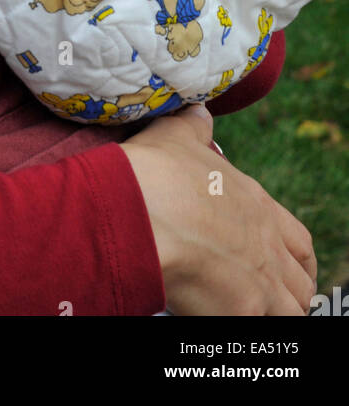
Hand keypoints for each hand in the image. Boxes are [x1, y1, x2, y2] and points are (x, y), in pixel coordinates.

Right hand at [120, 103, 316, 315]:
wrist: (143, 209)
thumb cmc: (157, 172)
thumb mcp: (177, 136)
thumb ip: (193, 128)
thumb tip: (199, 114)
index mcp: (257, 205)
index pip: (298, 240)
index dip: (297, 257)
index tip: (289, 266)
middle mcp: (268, 244)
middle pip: (302, 281)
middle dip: (292, 290)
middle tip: (271, 297)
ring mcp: (261, 280)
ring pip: (293, 311)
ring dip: (277, 313)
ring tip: (249, 312)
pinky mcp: (245, 311)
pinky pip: (265, 330)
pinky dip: (250, 328)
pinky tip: (223, 320)